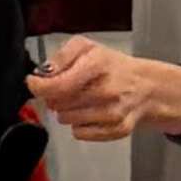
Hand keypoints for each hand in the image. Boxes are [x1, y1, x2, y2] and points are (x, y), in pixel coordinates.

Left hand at [26, 43, 180, 143]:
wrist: (146, 87)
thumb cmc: (113, 67)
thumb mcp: (86, 47)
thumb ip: (61, 56)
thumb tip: (43, 73)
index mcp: (98, 64)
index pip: (57, 85)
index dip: (38, 86)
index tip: (34, 83)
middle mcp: (107, 90)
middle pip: (57, 103)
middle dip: (55, 96)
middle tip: (66, 88)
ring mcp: (113, 113)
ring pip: (65, 119)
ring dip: (67, 111)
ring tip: (81, 99)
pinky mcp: (116, 130)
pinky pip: (79, 133)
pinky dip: (80, 125)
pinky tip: (91, 113)